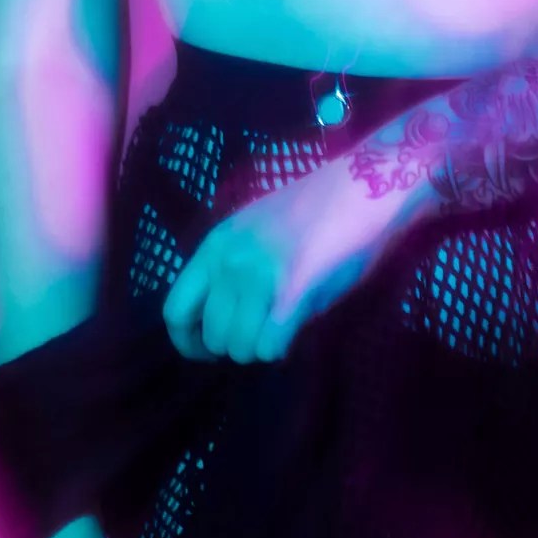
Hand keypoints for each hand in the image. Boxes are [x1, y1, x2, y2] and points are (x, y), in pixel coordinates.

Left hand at [161, 147, 424, 364]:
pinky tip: (295, 328)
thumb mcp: (255, 230)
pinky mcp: (295, 293)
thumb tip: (222, 317)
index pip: (174, 311)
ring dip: (259, 349)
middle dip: (233, 346)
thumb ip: (233, 268)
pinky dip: (280, 348)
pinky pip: (270, 346)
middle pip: (211, 336)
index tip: (209, 349)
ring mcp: (260, 276)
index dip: (187, 340)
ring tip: (281, 327)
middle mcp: (230, 261)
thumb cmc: (315, 209)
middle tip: (260, 333)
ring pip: (240, 347)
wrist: (364, 187)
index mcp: (215, 245)